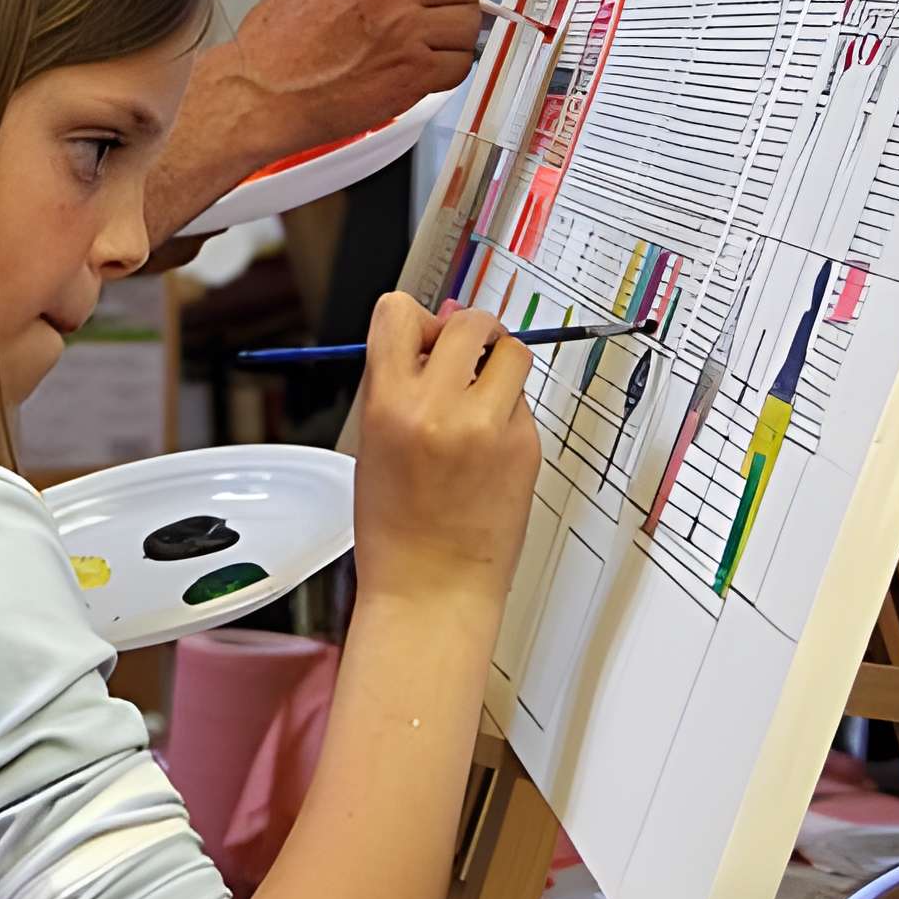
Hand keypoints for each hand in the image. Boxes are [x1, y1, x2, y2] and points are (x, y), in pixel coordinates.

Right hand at [228, 0, 481, 156]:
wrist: (259, 94)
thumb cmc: (277, 47)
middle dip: (454, 4)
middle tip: (438, 23)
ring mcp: (405, 25)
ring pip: (467, 24)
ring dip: (453, 41)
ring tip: (424, 52)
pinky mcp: (414, 69)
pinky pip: (459, 65)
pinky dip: (446, 74)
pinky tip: (418, 76)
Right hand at [353, 295, 539, 613]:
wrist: (432, 587)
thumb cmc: (396, 527)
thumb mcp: (371, 442)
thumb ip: (397, 381)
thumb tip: (430, 328)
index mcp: (391, 403)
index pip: (400, 311)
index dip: (415, 319)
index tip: (422, 334)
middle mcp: (442, 409)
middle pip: (469, 322)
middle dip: (467, 333)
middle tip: (462, 357)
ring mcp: (491, 427)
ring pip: (510, 353)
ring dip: (497, 364)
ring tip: (480, 398)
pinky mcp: (526, 447)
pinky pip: (522, 401)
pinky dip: (508, 410)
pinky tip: (487, 447)